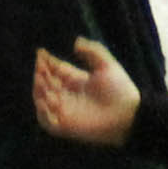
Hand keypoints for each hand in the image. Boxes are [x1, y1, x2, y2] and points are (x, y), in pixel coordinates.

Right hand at [29, 37, 144, 145]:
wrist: (128, 114)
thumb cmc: (121, 89)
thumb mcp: (107, 65)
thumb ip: (92, 51)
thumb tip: (76, 42)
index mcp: (77, 80)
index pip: (56, 70)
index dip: (47, 62)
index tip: (40, 52)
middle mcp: (68, 95)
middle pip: (46, 83)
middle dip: (41, 74)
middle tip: (41, 67)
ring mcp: (66, 111)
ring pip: (43, 100)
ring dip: (39, 90)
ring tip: (41, 80)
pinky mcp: (66, 126)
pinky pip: (47, 122)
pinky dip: (42, 113)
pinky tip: (43, 101)